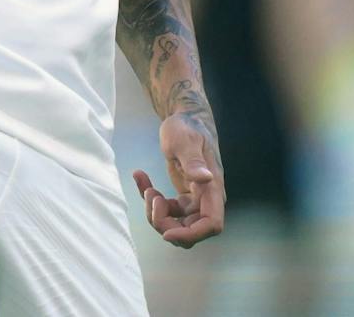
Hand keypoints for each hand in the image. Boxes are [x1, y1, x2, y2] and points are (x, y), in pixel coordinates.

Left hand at [132, 112, 224, 248]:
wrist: (184, 119)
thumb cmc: (187, 127)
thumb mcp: (185, 141)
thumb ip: (193, 162)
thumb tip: (206, 179)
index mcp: (212, 188)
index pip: (211, 224)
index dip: (191, 235)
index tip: (166, 232)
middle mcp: (206, 199)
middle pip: (190, 230)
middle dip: (165, 223)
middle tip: (151, 197)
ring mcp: (195, 201)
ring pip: (176, 225)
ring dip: (156, 213)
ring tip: (147, 187)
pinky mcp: (183, 198)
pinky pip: (167, 211)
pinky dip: (151, 199)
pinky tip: (140, 176)